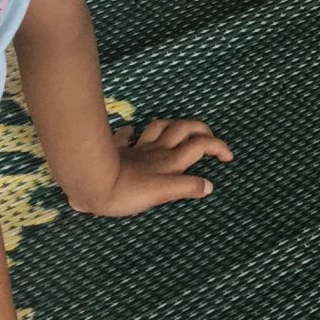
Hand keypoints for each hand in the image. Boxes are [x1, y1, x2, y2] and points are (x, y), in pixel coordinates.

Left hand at [71, 115, 232, 216]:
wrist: (91, 182)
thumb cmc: (127, 192)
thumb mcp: (162, 194)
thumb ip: (186, 188)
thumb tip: (209, 185)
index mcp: (171, 161)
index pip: (201, 145)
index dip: (218, 147)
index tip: (228, 157)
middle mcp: (158, 150)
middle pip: (185, 129)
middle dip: (201, 129)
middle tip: (209, 137)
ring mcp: (137, 148)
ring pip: (160, 127)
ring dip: (172, 125)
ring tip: (178, 129)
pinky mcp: (117, 149)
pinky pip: (125, 136)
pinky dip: (131, 132)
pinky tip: (131, 131)